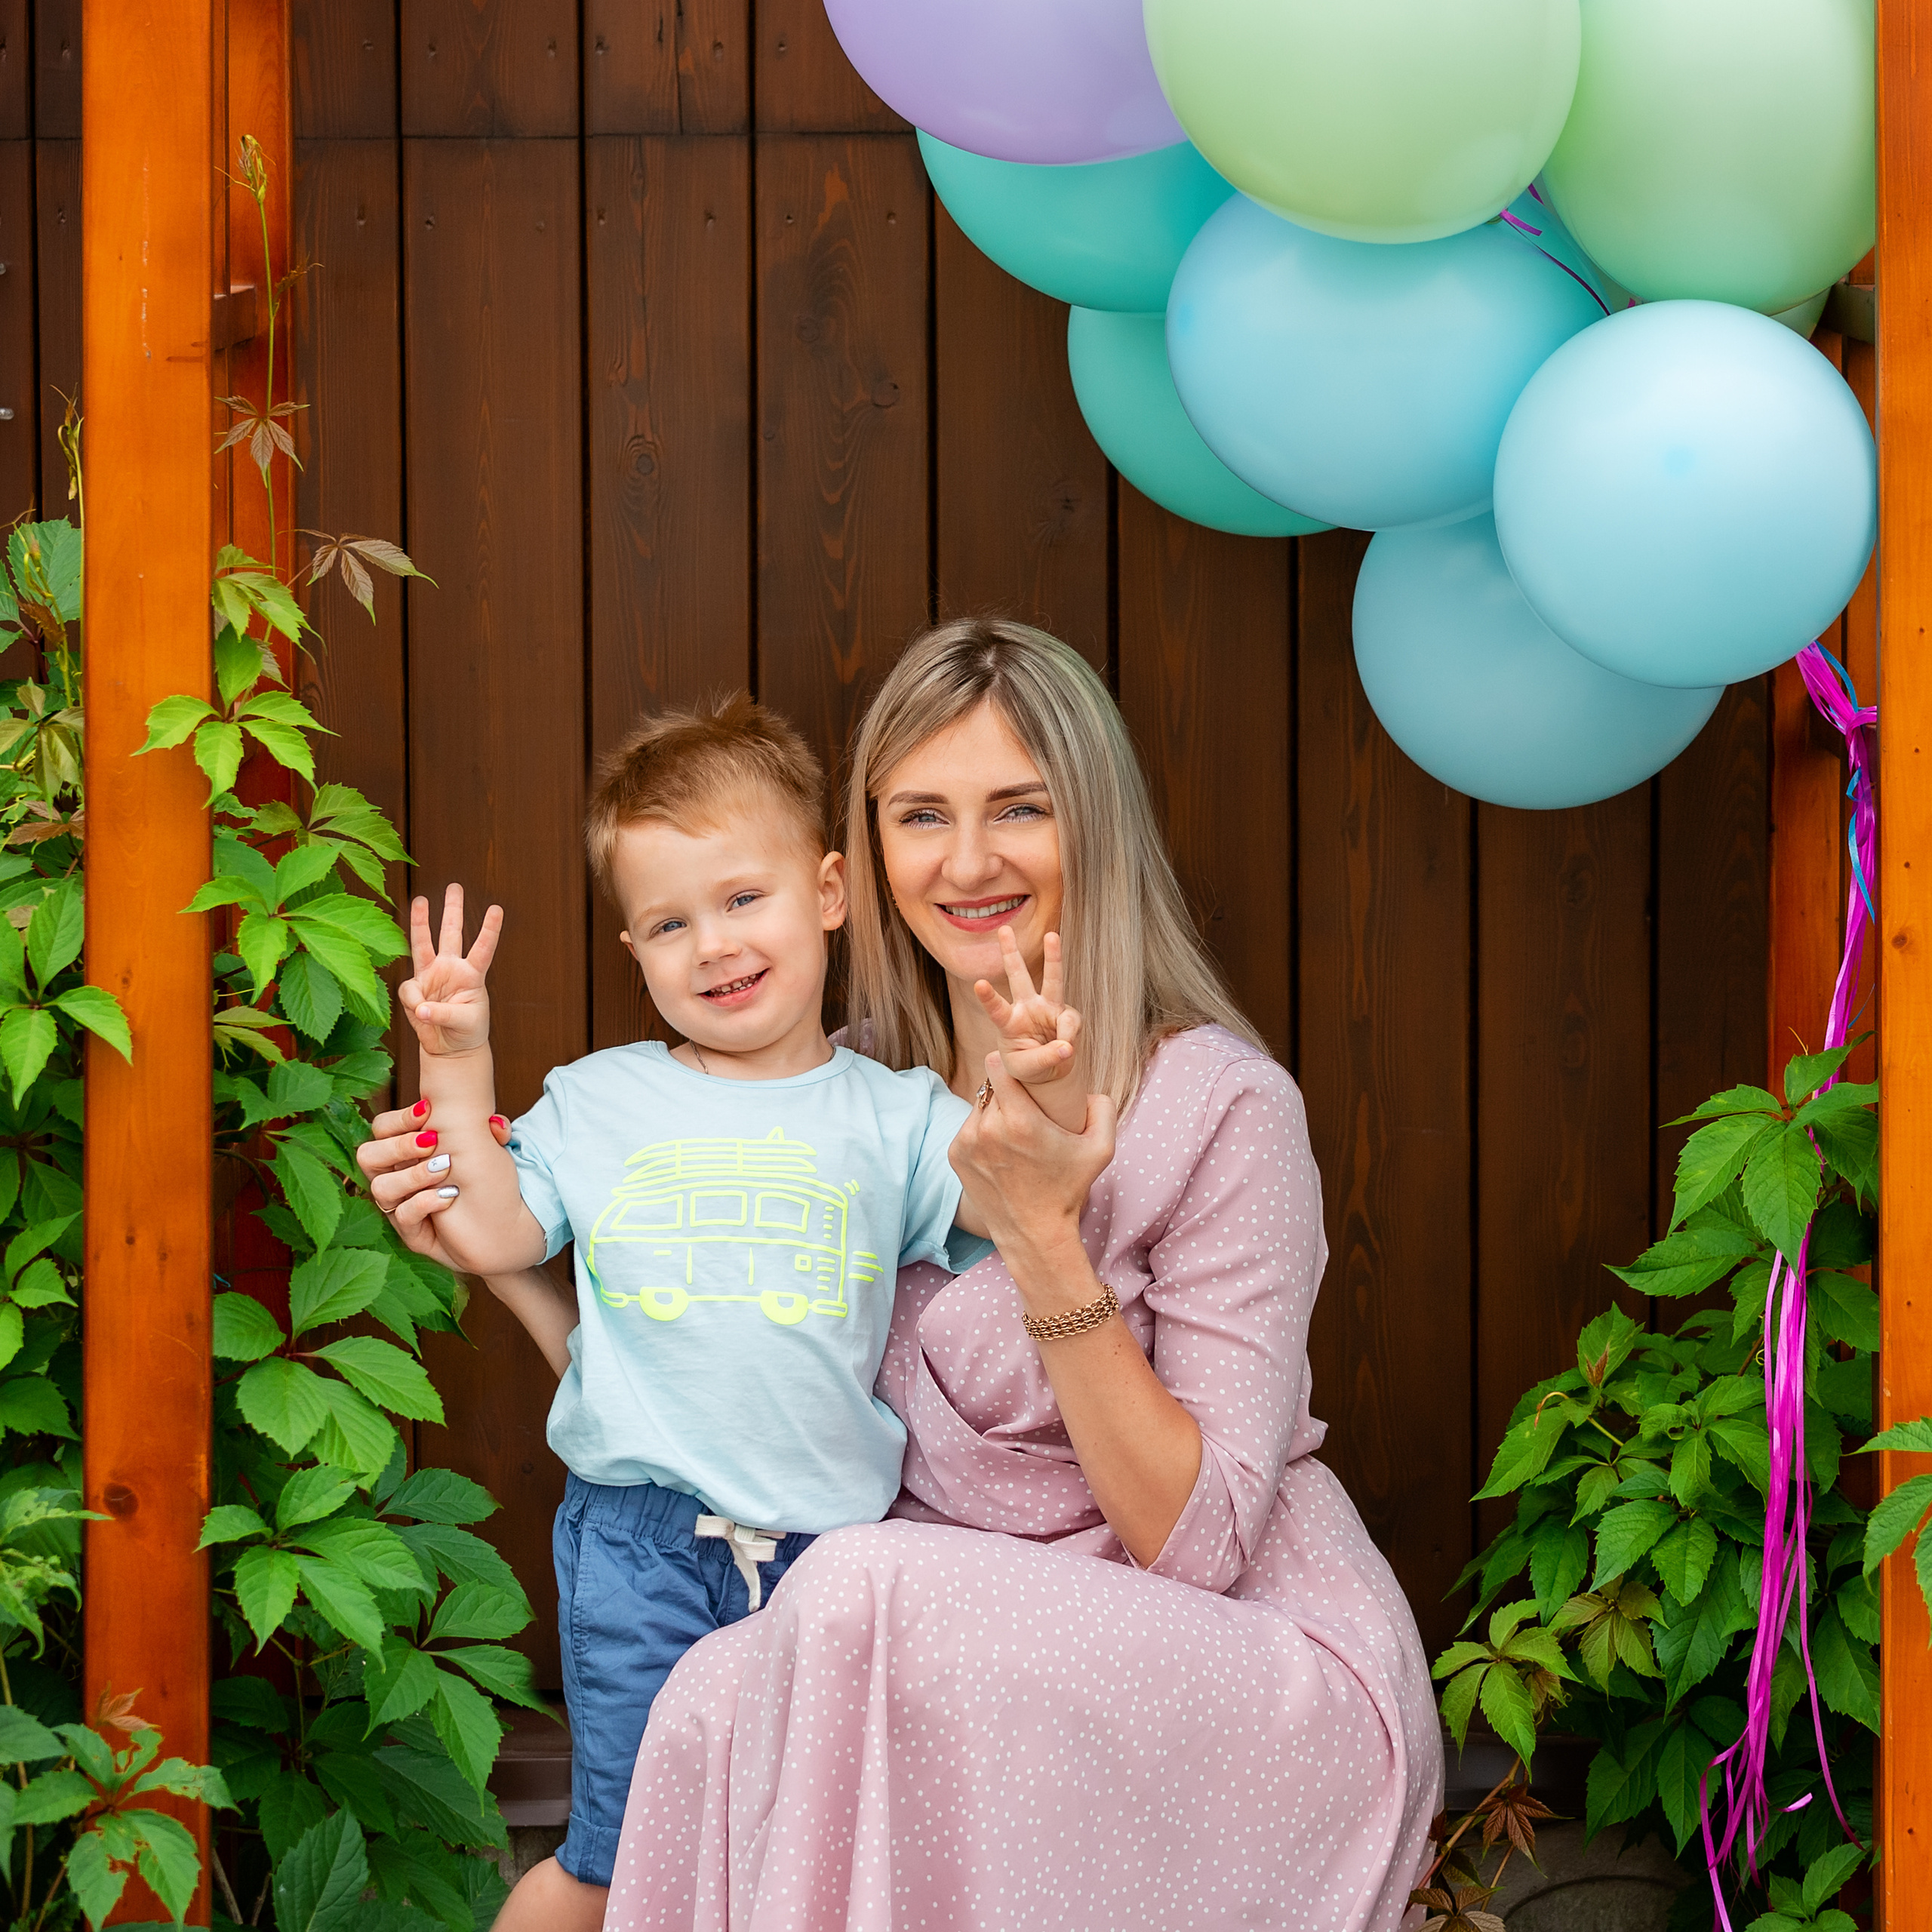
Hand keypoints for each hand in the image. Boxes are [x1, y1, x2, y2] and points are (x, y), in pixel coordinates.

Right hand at [357, 1097, 511, 1268]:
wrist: (499, 1229)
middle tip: (432, 1140)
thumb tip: (495, 1123)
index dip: (399, 1119)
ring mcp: (400, 1207)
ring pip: (380, 1188)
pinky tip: (450, 1196)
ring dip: (413, 1174)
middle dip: (399, 1145)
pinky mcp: (412, 1233)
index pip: (381, 1129)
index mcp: (405, 1153)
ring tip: (445, 1168)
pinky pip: (403, 1216)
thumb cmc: (487, 1183)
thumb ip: (489, 1132)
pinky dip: (424, 1202)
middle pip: (368, 1156)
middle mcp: (395, 1178)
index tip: (428, 1110)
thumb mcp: (486, 1150)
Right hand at [399, 884, 502, 1056]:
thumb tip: (420, 1007)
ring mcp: (431, 975)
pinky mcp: (415, 989)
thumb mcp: (465, 1021)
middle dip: (453, 909)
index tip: (497, 909)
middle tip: (455, 885)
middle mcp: (451, 968)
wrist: (450, 1048)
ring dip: (420, 922)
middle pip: (452, 933)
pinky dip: (414, 1003)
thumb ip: (444, 1013)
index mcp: (472, 974)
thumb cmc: (467, 1031)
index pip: (483, 948)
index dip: (489, 930)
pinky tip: (422, 1014)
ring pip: (424, 943)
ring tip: (419, 899)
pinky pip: (409, 990)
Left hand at [949, 1052, 1114, 1265]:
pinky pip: (969, 1126)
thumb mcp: (1101, 1150)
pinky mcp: (955, 1155)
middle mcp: (987, 1129)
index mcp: (1020, 1120)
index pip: (997, 1064)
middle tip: (1025, 1102)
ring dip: (994, 1109)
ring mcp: (967, 1142)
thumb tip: (1090, 1088)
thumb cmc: (1068, 1191)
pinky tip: (1001, 1148)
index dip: (1011, 1063)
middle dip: (1007, 1087)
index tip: (1024, 1072)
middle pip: (990, 1083)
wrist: (1034, 1234)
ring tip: (1015, 1129)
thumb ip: (1102, 1109)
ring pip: (979, 1105)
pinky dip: (982, 1130)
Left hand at [974, 928, 1081, 1087]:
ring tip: (1052, 936)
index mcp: (1008, 1023)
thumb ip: (1044, 1059)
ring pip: (1052, 979)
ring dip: (1052, 956)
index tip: (978, 983)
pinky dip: (1069, 1037)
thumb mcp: (1027, 1069)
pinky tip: (1065, 1049)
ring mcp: (1048, 1009)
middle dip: (1011, 952)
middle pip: (1018, 976)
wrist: (1048, 1070)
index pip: (996, 1009)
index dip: (988, 997)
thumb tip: (1067, 1046)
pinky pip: (1071, 1023)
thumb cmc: (1029, 1067)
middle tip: (1003, 929)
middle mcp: (1026, 1009)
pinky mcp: (1066, 1015)